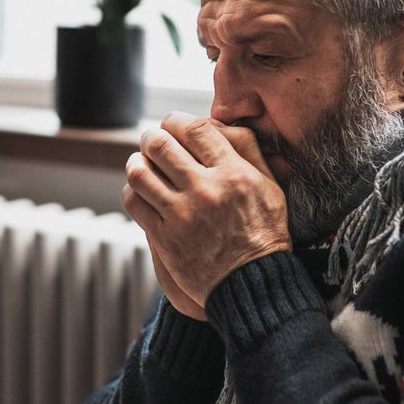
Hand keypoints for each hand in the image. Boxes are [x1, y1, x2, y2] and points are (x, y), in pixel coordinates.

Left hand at [122, 113, 290, 307]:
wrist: (252, 283)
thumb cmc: (264, 233)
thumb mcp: (270, 187)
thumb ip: (248, 151)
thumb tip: (220, 122)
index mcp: (234, 174)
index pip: (195, 129)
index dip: (176, 120)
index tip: (171, 123)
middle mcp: (207, 191)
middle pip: (161, 145)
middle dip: (152, 137)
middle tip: (151, 139)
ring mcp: (183, 215)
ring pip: (140, 172)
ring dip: (136, 161)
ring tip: (141, 162)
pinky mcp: (165, 238)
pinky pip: (135, 202)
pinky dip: (133, 190)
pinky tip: (141, 190)